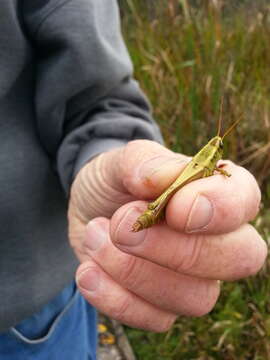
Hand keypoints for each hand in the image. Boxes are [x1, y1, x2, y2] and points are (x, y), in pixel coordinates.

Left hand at [68, 140, 266, 331]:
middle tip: (121, 226)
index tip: (174, 207)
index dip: (220, 208)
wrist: (90, 208)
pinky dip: (115, 298)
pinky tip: (88, 269)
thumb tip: (161, 178)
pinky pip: (155, 319)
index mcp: (215, 192)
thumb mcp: (120, 161)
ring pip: (195, 298)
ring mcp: (192, 278)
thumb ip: (145, 162)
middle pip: (237, 259)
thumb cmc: (116, 181)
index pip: (245, 201)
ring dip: (134, 271)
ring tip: (94, 236)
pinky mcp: (162, 305)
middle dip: (175, 248)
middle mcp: (215, 239)